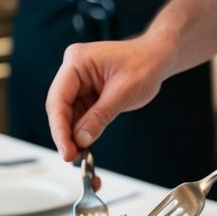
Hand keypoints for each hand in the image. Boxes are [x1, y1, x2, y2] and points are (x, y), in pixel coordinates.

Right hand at [45, 35, 166, 161]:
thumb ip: (99, 117)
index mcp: (77, 61)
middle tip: (71, 157)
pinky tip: (85, 146)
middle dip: (65, 134)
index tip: (65, 150)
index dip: (59, 128)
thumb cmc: (144, 64)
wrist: (158, 58)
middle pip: (60, 108)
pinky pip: (80, 115)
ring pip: (69, 115)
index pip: (58, 99)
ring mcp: (80, 82)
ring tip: (80, 156)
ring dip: (73, 136)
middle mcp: (74, 70)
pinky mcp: (88, 93)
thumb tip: (80, 139)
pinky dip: (83, 131)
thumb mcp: (123, 92)